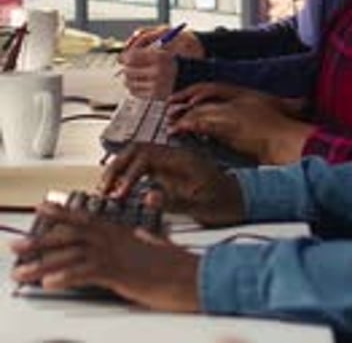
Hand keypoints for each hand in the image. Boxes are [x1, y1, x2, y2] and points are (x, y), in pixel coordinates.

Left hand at [11, 202, 198, 311]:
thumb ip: (146, 237)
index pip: (85, 218)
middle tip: (17, 247)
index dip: (61, 214)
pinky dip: (66, 276)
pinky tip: (50, 282)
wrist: (194, 275)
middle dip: (40, 241)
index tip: (42, 209)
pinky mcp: (119, 273)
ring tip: (22, 272)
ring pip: (71, 254)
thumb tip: (141, 232)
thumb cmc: (178, 264)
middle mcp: (115, 238)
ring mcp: (116, 254)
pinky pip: (86, 273)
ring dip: (42, 263)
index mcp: (121, 232)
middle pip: (70, 235)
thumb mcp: (158, 245)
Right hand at [99, 142, 244, 226]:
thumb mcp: (201, 206)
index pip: (146, 155)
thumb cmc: (226, 202)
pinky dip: (129, 176)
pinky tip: (122, 191)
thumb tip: (148, 197)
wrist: (242, 200)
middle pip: (137, 150)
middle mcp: (174, 156)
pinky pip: (144, 167)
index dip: (128, 172)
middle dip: (117, 167)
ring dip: (121, 170)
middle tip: (104, 189)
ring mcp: (171, 163)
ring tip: (108, 190)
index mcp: (182, 159)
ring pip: (138, 156)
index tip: (120, 193)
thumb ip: (173, 201)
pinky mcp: (170, 172)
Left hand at [120, 26, 204, 98]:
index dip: (124, 56)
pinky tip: (137, 82)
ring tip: (130, 74)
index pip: (132, 57)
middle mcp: (158, 72)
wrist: (196, 73)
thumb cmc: (178, 56)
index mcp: (160, 57)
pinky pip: (136, 92)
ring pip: (130, 83)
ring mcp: (157, 85)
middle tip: (125, 65)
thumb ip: (144, 46)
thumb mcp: (164, 45)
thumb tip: (124, 56)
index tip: (123, 57)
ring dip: (128, 78)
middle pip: (129, 70)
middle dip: (125, 68)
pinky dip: (133, 88)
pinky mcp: (157, 96)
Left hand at [168, 81, 307, 120]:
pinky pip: (202, 123)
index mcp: (244, 93)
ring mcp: (232, 111)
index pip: (212, 87)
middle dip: (184, 103)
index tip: (180, 99)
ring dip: (183, 117)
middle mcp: (236, 98)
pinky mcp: (228, 126)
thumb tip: (246, 115)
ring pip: (200, 110)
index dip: (194, 92)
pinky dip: (188, 126)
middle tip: (169, 111)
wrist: (287, 141)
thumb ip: (252, 110)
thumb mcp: (272, 110)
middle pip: (202, 96)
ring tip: (170, 126)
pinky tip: (177, 132)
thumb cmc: (282, 129)